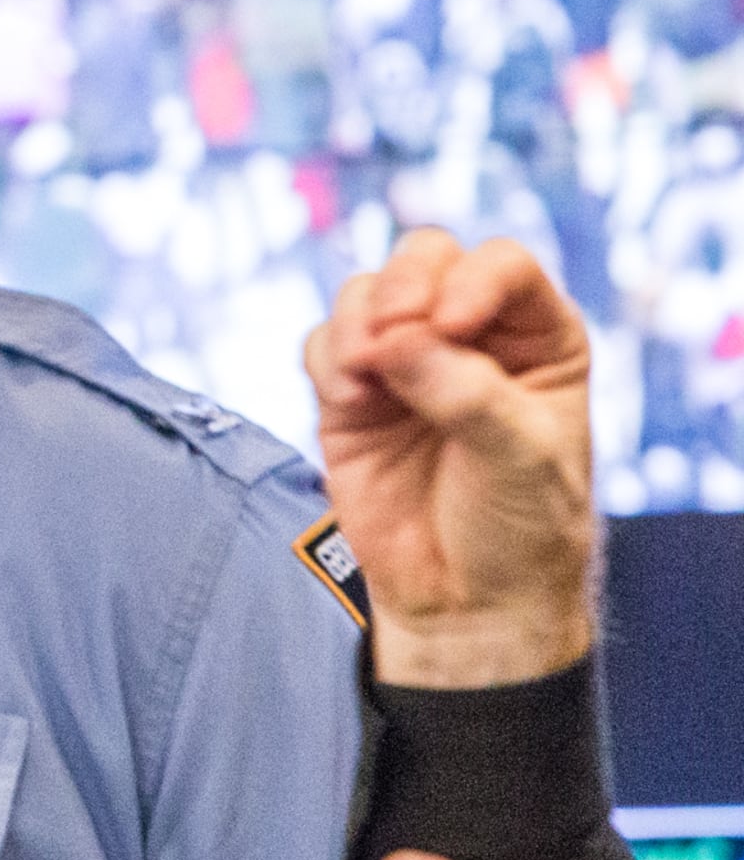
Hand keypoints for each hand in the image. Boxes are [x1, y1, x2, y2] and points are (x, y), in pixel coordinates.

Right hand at [304, 231, 594, 687]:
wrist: (463, 601)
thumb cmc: (518, 529)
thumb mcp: (520, 457)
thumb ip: (465, 393)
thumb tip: (394, 340)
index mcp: (537, 339)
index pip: (501, 268)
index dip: (471, 282)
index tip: (450, 327)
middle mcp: (471, 338)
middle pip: (426, 259)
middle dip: (401, 284)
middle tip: (393, 330)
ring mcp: (406, 364)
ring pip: (365, 295)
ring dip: (357, 322)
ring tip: (364, 375)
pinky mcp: (350, 398)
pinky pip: (323, 346)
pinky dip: (327, 360)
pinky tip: (348, 398)